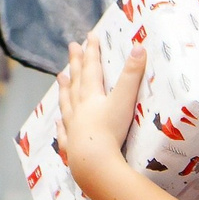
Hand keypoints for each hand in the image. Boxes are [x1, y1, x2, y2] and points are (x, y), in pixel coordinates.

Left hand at [57, 32, 144, 186]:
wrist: (93, 163)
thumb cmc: (110, 131)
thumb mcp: (124, 100)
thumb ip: (132, 75)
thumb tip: (139, 47)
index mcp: (91, 96)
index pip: (92, 68)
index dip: (92, 51)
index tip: (90, 36)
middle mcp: (79, 108)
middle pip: (77, 81)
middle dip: (76, 63)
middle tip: (72, 47)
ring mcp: (73, 127)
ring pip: (67, 103)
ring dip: (65, 89)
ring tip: (60, 77)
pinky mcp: (72, 146)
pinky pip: (64, 132)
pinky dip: (61, 124)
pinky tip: (58, 121)